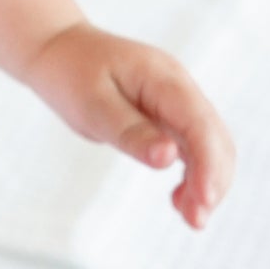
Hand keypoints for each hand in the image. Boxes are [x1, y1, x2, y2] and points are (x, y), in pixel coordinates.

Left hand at [22, 22, 235, 229]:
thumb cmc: (69, 72)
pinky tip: (180, 199)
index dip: (208, 165)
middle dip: (213, 180)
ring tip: (190, 217)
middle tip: (194, 221)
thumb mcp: (91, 104)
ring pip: (209, 145)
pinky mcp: (167, 113)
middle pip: (214, 137)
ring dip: (207, 181)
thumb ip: (130, 131)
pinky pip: (192, 146)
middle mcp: (176, 85)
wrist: (56, 48)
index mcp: (161, 76)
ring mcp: (174, 98)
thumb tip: (169, 158)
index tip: (203, 202)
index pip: (199, 123)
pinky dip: (194, 174)